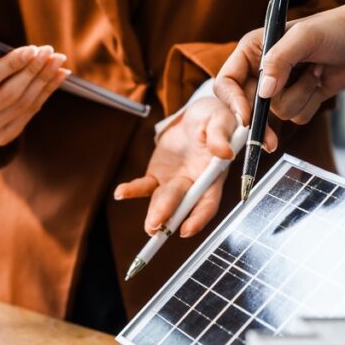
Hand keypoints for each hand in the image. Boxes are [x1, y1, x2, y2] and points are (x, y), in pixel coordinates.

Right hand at [0, 42, 69, 145]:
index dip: (11, 65)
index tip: (32, 49)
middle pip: (8, 94)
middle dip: (32, 71)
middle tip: (49, 52)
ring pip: (22, 105)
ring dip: (44, 81)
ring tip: (57, 61)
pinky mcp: (1, 137)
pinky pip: (29, 113)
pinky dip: (46, 93)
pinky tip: (58, 76)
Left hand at [114, 96, 237, 237]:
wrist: (196, 114)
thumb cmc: (214, 117)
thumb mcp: (221, 120)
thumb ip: (221, 136)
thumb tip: (224, 152)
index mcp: (213, 175)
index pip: (208, 202)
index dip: (199, 218)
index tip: (186, 230)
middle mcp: (194, 184)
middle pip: (182, 204)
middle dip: (169, 216)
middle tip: (155, 226)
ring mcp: (174, 182)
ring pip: (162, 201)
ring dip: (154, 214)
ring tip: (148, 227)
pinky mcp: (158, 175)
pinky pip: (144, 186)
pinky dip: (132, 190)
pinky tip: (121, 193)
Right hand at [215, 0, 344, 128]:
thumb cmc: (333, 28)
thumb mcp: (304, 37)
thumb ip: (279, 60)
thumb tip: (263, 92)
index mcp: (253, 50)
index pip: (228, 81)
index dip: (232, 102)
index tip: (245, 118)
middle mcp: (262, 70)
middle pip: (249, 105)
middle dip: (263, 120)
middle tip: (270, 142)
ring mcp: (280, 87)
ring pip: (277, 113)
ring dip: (300, 96)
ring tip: (315, 72)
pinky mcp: (299, 98)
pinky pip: (296, 116)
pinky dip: (311, 102)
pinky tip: (320, 80)